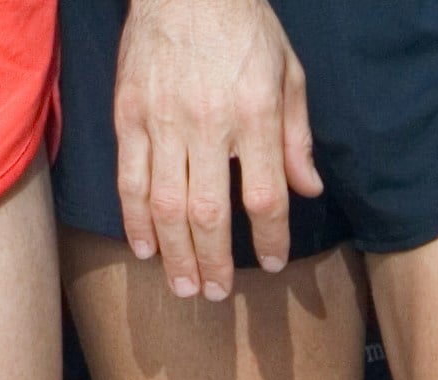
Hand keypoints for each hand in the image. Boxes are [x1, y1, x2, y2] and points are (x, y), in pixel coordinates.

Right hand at [113, 0, 322, 300]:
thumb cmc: (245, 26)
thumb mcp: (288, 74)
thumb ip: (297, 136)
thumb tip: (308, 190)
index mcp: (254, 114)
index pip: (265, 196)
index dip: (268, 238)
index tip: (269, 263)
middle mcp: (207, 123)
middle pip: (208, 213)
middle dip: (213, 262)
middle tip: (216, 294)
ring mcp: (163, 121)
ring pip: (165, 205)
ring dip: (174, 254)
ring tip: (183, 286)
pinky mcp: (130, 114)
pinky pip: (130, 179)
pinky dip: (135, 220)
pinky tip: (145, 249)